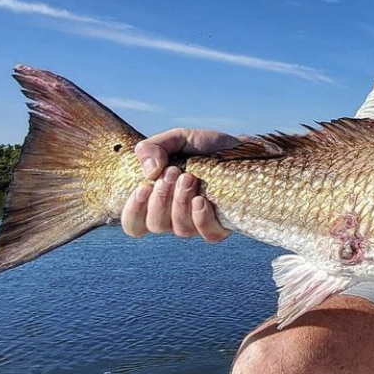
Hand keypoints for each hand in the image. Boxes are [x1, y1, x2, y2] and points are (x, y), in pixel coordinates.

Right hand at [121, 128, 239, 241]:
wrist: (239, 148)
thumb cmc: (204, 148)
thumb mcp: (177, 139)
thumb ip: (154, 148)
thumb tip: (150, 171)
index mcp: (156, 201)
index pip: (134, 224)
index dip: (133, 211)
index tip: (143, 187)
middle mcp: (174, 217)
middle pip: (155, 225)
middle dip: (161, 197)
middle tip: (174, 172)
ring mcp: (197, 223)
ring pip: (180, 229)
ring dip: (180, 202)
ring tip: (189, 178)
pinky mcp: (221, 225)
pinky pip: (207, 235)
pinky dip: (201, 218)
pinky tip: (201, 200)